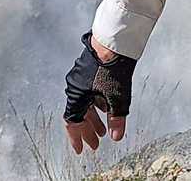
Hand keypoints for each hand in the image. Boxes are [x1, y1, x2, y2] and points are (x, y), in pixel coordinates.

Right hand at [63, 33, 134, 154]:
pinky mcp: (89, 70)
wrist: (114, 42)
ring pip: (85, 104)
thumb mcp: (118, 98)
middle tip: (96, 144)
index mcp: (77, 95)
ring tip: (104, 130)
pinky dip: (97, 104)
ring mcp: (81, 78)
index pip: (72, 122)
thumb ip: (116, 119)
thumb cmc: (113, 68)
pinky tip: (107, 109)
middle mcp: (75, 87)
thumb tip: (116, 137)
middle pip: (79, 114)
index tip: (81, 150)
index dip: (77, 137)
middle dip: (88, 130)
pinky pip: (90, 93)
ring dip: (94, 118)